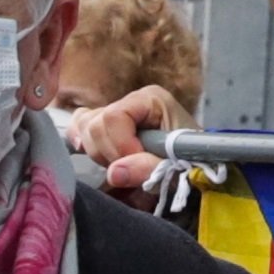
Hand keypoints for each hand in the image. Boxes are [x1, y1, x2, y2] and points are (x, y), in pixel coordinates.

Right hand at [56, 86, 182, 195]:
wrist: (195, 167)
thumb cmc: (191, 162)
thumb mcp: (177, 168)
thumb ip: (148, 169)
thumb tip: (114, 173)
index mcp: (150, 100)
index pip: (114, 117)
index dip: (120, 145)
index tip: (138, 166)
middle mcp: (130, 102)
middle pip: (94, 124)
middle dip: (108, 154)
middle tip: (131, 170)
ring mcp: (115, 113)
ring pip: (83, 127)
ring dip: (98, 154)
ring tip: (121, 166)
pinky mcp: (105, 129)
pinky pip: (78, 129)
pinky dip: (82, 144)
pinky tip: (95, 157)